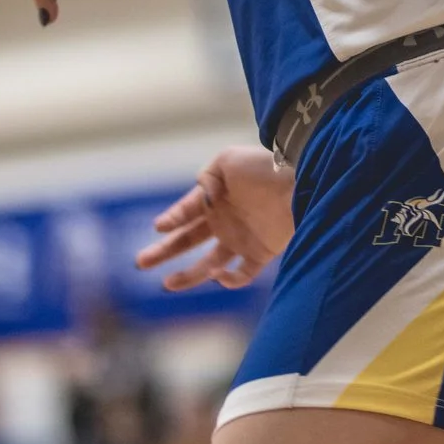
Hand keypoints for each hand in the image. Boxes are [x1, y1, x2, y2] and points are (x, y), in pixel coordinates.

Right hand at [133, 147, 293, 290]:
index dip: (172, 220)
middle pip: (188, 241)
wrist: (303, 181)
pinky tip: (218, 274)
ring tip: (167, 283)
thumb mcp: (229, 160)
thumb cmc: (266, 167)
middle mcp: (225, 221)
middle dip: (164, 252)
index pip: (186, 212)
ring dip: (188, 275)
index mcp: (215, 199)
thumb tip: (200, 200)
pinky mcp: (262, 253)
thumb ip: (207, 178)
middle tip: (140, 262)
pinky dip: (228, 279)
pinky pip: (242, 274)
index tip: (160, 227)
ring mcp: (243, 239)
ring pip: (209, 265)